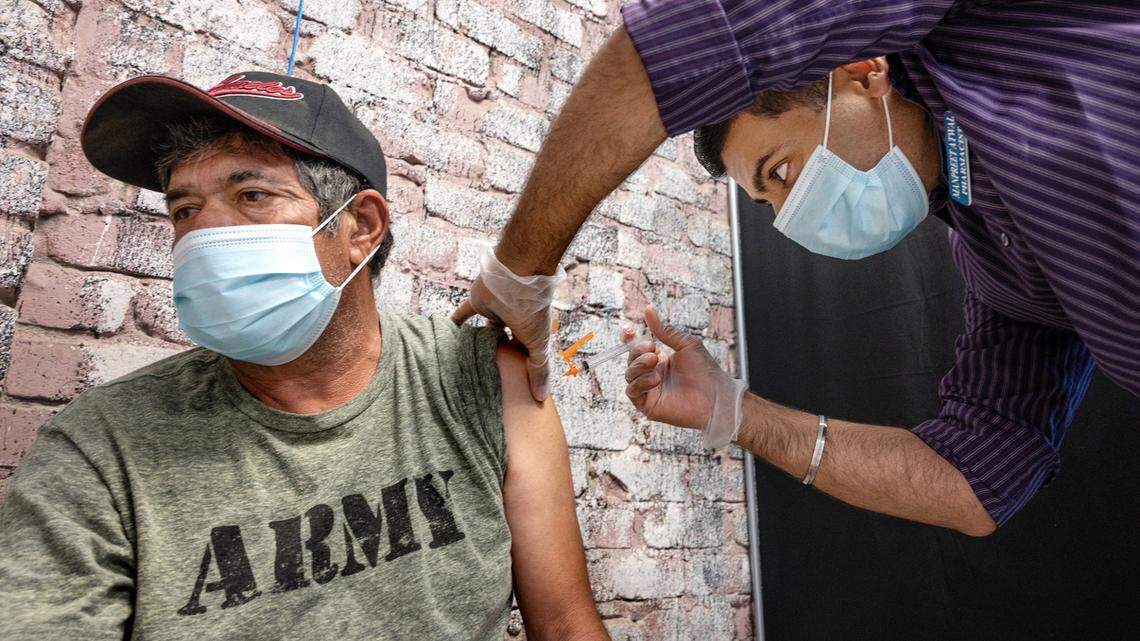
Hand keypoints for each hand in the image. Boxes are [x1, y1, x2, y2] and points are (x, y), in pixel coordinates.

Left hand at [452, 245, 564, 401]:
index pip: (527, 354)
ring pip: (484, 331)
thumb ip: (538, 369)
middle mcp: (514, 322)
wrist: (518, 274)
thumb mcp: (538, 344)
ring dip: (478, 341)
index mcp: (531, 332)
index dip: (522, 368)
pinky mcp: (479, 303)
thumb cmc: (532, 310)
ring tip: (467, 361)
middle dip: (499, 356)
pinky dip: (455, 322)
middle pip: (505, 343)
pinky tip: (445, 334)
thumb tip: (541, 398)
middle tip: (488, 377)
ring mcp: (497, 312)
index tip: (514, 386)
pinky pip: (463, 314)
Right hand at [625, 306, 747, 447]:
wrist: (716, 397)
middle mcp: (651, 374)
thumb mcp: (685, 344)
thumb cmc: (705, 371)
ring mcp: (649, 390)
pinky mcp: (648, 405)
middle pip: (631, 359)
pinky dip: (640, 383)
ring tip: (655, 360)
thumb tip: (648, 309)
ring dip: (638, 365)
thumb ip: (664, 330)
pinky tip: (655, 379)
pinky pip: (632, 392)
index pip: (636, 348)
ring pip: (629, 375)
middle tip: (652, 348)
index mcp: (659, 360)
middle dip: (637, 351)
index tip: (628, 331)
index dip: (629, 340)